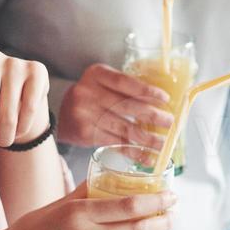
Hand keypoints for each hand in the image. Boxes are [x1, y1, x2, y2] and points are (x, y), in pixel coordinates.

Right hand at [1, 182, 175, 229]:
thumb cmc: (33, 229)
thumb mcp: (59, 204)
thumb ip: (86, 192)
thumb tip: (111, 178)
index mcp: (80, 213)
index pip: (129, 205)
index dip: (156, 201)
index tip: (171, 197)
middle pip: (138, 229)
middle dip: (162, 222)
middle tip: (172, 215)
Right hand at [58, 64, 173, 149]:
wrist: (59, 115)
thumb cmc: (90, 97)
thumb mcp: (102, 84)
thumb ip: (124, 89)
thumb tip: (160, 102)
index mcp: (96, 74)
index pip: (125, 82)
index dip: (146, 91)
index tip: (165, 98)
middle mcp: (88, 92)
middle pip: (127, 105)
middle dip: (152, 115)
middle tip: (169, 122)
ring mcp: (85, 114)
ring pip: (123, 127)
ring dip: (146, 138)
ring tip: (162, 143)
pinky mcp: (85, 133)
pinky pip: (115, 143)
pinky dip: (132, 150)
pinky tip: (145, 155)